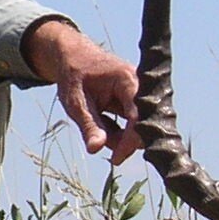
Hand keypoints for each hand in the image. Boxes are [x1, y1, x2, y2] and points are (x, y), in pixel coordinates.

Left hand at [23, 17, 141, 164]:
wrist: (76, 59)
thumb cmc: (74, 77)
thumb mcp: (75, 102)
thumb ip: (88, 125)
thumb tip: (96, 149)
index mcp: (128, 81)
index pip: (138, 117)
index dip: (129, 141)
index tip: (116, 160)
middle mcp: (142, 88)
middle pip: (143, 126)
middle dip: (123, 140)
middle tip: (97, 140)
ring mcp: (142, 96)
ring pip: (139, 129)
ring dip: (119, 137)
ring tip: (95, 123)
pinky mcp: (139, 104)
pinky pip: (134, 126)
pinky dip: (118, 132)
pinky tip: (102, 120)